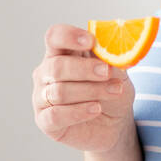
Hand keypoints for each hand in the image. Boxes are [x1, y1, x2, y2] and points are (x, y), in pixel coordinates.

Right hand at [31, 24, 135, 153]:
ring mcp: (42, 98)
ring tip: (114, 92)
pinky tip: (96, 109)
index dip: (69, 36)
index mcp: (61, 53)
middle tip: (107, 72)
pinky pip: (55, 115)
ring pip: (59, 92)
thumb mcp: (118, 72)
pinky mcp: (45, 122)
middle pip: (56, 66)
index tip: (91, 42)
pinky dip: (78, 112)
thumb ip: (111, 58)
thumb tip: (113, 46)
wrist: (114, 124)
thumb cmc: (111, 92)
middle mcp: (46, 74)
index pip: (54, 37)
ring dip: (90, 91)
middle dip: (84, 69)